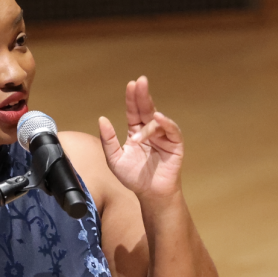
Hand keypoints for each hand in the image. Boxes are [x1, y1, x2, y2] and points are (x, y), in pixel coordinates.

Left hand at [98, 76, 184, 202]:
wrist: (150, 194)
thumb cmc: (134, 178)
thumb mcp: (114, 159)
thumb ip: (108, 140)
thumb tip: (102, 119)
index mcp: (136, 132)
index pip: (134, 111)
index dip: (132, 98)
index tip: (131, 85)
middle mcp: (150, 131)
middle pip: (146, 109)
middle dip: (143, 95)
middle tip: (140, 82)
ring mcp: (164, 136)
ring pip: (157, 121)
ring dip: (147, 126)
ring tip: (137, 139)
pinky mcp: (175, 144)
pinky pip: (172, 130)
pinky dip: (166, 123)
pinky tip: (158, 118)